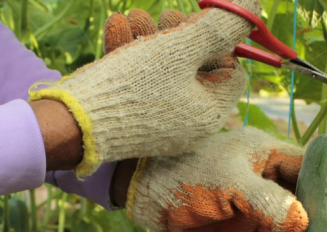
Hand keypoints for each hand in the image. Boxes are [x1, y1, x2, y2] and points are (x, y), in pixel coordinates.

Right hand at [29, 1, 258, 175]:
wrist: (72, 123)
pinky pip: (141, 83)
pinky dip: (130, 54)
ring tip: (131, 17)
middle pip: (195, 67)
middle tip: (163, 15)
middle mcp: (189, 123)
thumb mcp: (180, 48)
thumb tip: (254, 8)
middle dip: (177, 33)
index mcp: (210, 114)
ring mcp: (160, 123)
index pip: (230, 69)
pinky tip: (116, 30)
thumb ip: (219, 26)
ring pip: (164, 70)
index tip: (195, 20)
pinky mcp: (133, 118)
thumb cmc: (132, 88)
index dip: (216, 39)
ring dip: (149, 36)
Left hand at [126, 127, 308, 231]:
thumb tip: (303, 222)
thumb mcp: (230, 187)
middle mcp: (264, 174)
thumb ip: (267, 202)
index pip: (309, 168)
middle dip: (306, 228)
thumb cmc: (187, 179)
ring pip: (284, 223)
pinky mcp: (240, 220)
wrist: (147, 198)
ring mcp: (252, 199)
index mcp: (266, 153)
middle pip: (300, 201)